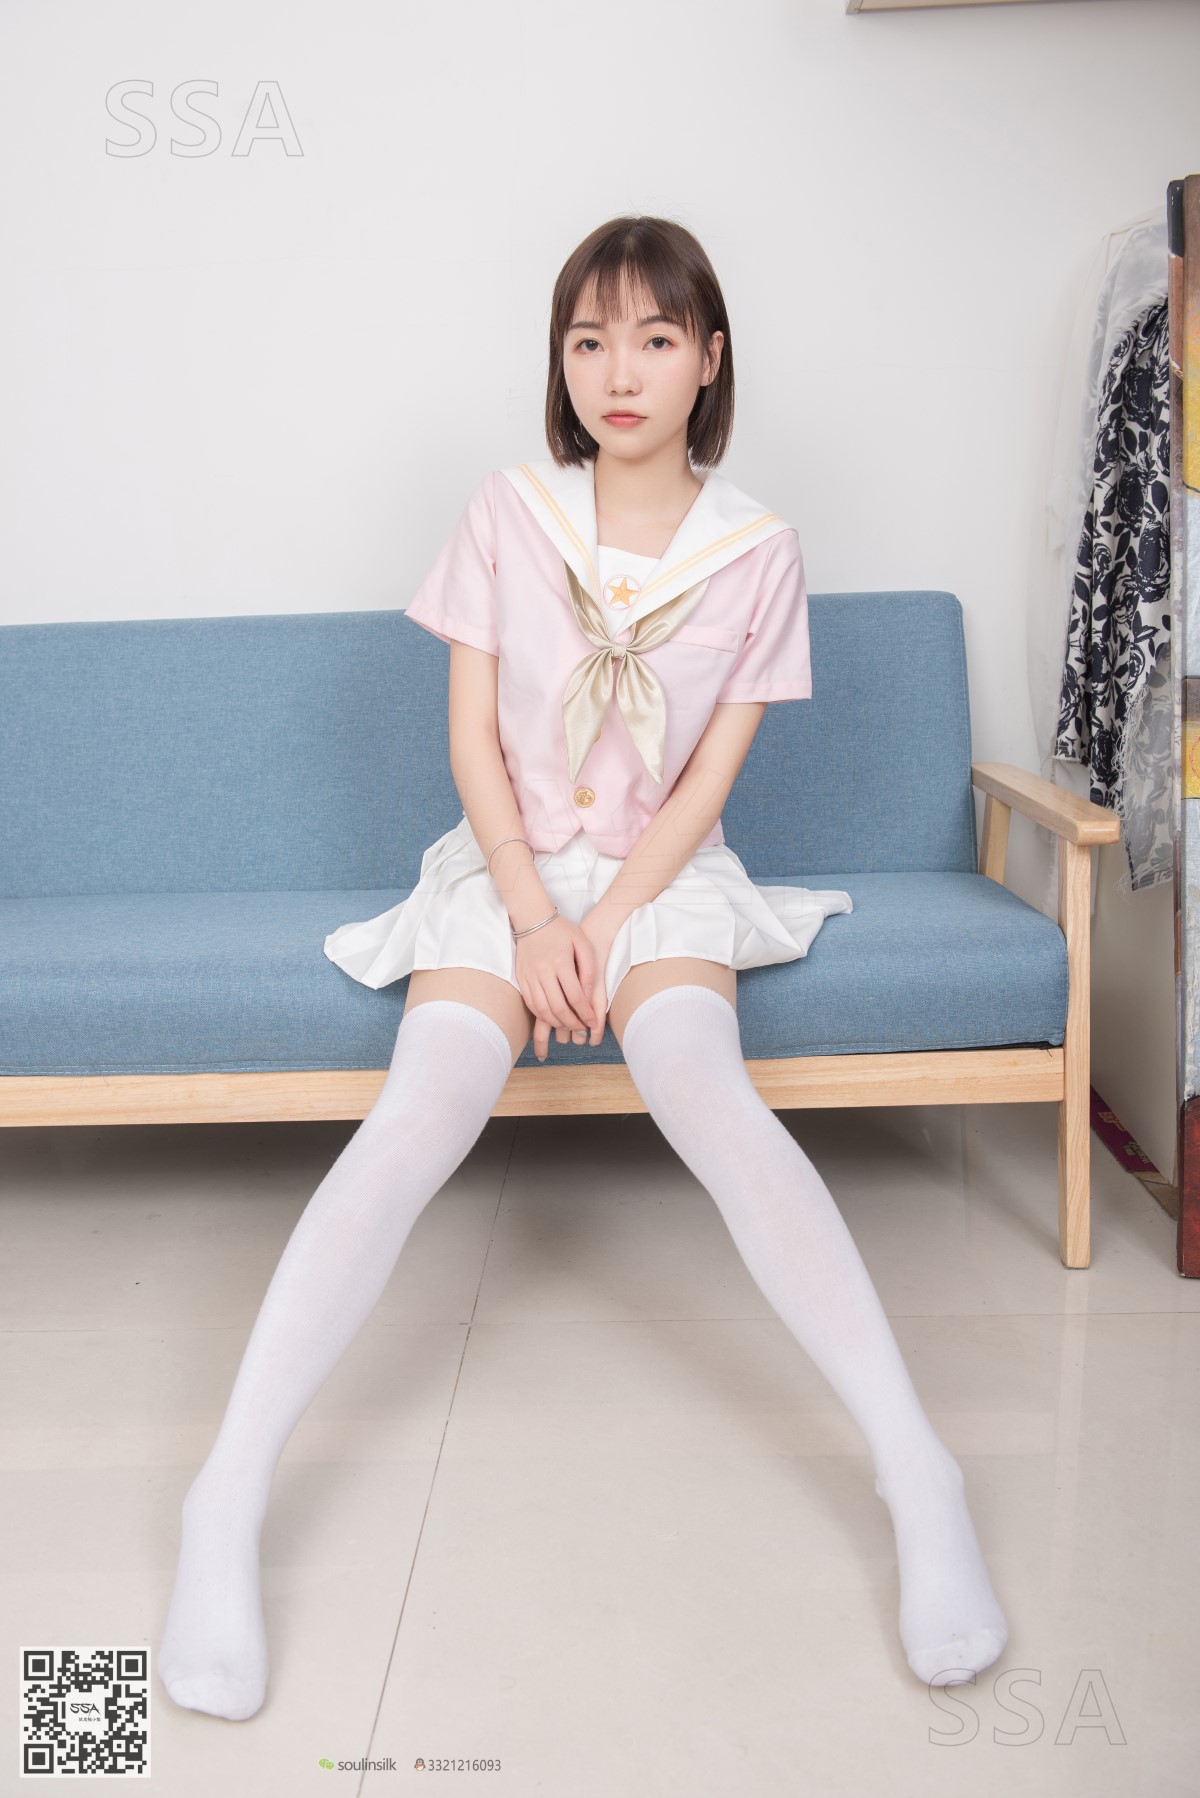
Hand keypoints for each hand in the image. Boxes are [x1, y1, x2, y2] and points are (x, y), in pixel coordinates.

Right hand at [514, 914, 603, 1061]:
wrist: (533, 919)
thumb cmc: (562, 930)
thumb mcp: (583, 943)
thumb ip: (588, 969)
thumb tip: (588, 994)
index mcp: (560, 962)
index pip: (574, 996)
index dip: (585, 1013)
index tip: (592, 1022)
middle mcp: (543, 971)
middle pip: (557, 1008)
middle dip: (571, 1023)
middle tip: (581, 1029)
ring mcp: (529, 976)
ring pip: (541, 1010)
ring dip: (556, 1023)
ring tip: (568, 1026)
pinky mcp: (521, 979)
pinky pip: (530, 1004)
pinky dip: (541, 1015)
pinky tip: (552, 1018)